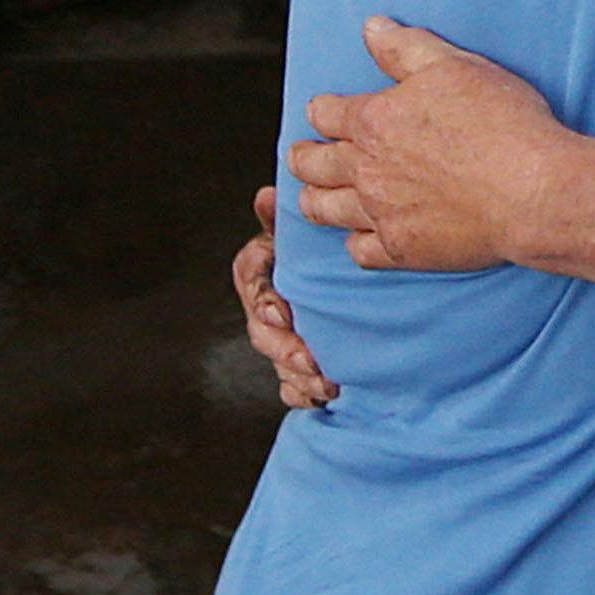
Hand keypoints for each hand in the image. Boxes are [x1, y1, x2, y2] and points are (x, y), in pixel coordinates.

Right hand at [234, 185, 334, 407]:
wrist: (343, 280)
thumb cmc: (317, 249)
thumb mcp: (303, 230)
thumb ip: (284, 218)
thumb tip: (267, 197)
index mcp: (262, 267)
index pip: (250, 279)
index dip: (262, 298)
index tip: (281, 312)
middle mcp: (264, 305)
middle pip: (262, 331)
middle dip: (285, 349)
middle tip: (311, 360)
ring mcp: (277, 337)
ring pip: (276, 362)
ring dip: (297, 377)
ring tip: (327, 384)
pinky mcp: (293, 365)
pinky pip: (289, 387)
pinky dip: (303, 395)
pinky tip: (322, 398)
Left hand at [291, 19, 578, 271]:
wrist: (533, 191)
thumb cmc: (501, 123)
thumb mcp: (455, 66)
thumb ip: (406, 48)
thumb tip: (371, 28)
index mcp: (375, 120)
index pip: (326, 113)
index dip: (321, 111)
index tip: (321, 112)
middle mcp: (368, 169)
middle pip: (313, 164)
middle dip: (304, 157)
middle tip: (302, 157)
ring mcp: (382, 213)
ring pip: (325, 209)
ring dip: (314, 200)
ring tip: (311, 198)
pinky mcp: (403, 250)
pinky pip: (360, 251)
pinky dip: (354, 243)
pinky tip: (359, 238)